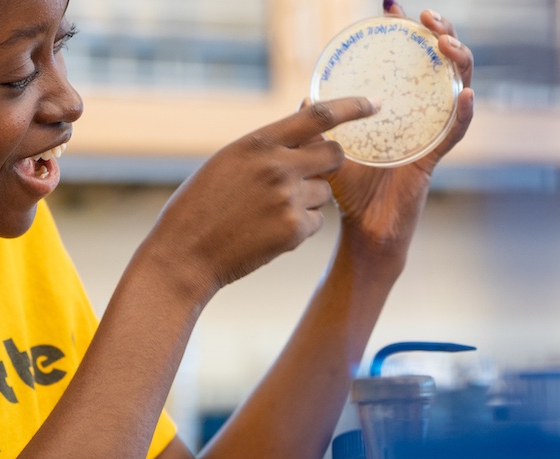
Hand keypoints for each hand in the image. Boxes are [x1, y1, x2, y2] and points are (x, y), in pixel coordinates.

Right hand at [142, 97, 380, 297]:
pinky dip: (301, 227)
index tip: (374, 103)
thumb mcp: (228, 162)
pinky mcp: (294, 230)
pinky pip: (317, 222)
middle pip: (334, 155)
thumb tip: (305, 130)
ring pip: (325, 192)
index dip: (352, 106)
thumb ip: (266, 147)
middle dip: (330, 163)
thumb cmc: (200, 206)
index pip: (319, 115)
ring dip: (309, 200)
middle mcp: (277, 166)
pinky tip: (269, 232)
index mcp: (258, 143)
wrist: (184, 254)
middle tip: (313, 174)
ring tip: (270, 213)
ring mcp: (288, 199)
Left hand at [325, 5, 475, 255]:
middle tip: (428, 18)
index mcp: (400, 106)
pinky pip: (453, 133)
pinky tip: (464, 95)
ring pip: (457, 88)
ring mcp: (430, 135)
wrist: (361, 232)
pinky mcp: (433, 160)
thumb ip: (321, 124)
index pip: (409, 58)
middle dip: (442, 33)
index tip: (391, 6)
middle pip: (442, 64)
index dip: (405, 29)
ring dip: (457, 62)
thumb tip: (303, 98)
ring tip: (445, 44)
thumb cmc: (350, 192)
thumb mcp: (331, 149)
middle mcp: (421, 115)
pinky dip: (462, 113)